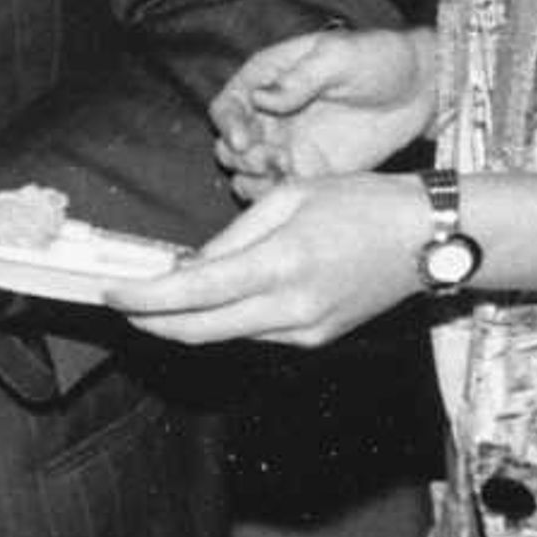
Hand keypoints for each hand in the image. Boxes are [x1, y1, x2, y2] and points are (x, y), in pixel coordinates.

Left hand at [112, 175, 428, 348]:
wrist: (427, 238)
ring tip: (159, 296)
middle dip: (150, 322)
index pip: (193, 292)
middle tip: (120, 304)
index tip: (110, 293)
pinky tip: (213, 298)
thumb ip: (232, 237)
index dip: (143, 297)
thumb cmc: (361, 203)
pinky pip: (254, 333)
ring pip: (224, 335)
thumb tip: (187, 266)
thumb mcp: (288, 197)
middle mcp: (290, 308)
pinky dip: (224, 319)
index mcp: (280, 264)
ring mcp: (304, 331)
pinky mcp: (315, 340)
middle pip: (198, 330)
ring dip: (184, 321)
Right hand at [211, 25, 433, 192]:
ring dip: (254, 178)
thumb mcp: (339, 57)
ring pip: (247, 172)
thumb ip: (299, 78)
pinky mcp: (309, 171)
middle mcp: (270, 115)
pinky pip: (277, 189)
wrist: (420, 90)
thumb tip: (261, 98)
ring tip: (283, 171)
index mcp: (268, 79)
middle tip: (269, 160)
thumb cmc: (379, 58)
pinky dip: (275, 193)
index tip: (244, 139)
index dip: (228, 124)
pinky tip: (295, 186)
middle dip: (240, 156)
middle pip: (229, 144)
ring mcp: (287, 145)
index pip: (228, 105)